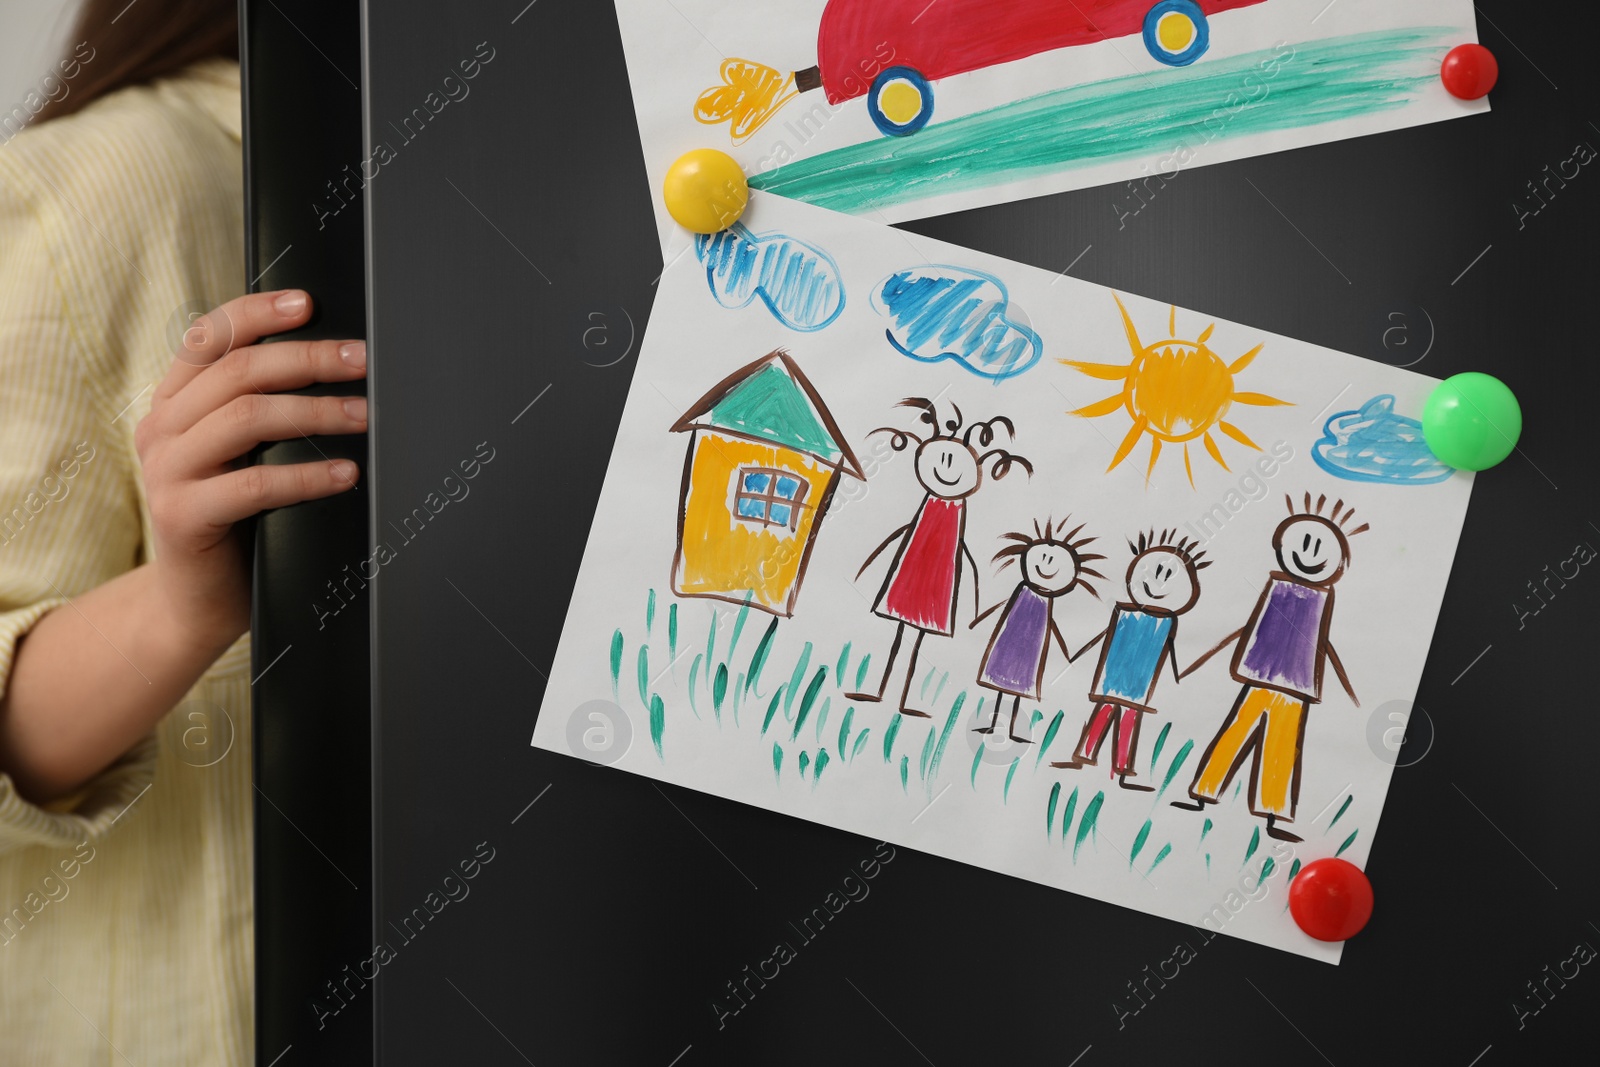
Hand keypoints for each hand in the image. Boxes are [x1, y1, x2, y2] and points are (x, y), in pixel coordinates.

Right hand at [133, 290, 366, 651]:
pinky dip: (306, 475)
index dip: (257, 314)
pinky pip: (252, 484)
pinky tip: (345, 472)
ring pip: (246, 418)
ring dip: (315, 411)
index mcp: (174, 404)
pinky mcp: (182, 516)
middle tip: (362, 360)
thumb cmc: (236, 521)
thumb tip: (334, 364)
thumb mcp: (241, 455)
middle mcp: (162, 429)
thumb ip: (259, 411)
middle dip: (307, 359)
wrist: (194, 601)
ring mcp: (166, 472)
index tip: (308, 303)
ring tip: (364, 413)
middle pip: (238, 372)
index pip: (208, 338)